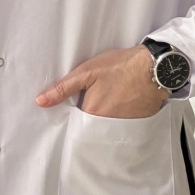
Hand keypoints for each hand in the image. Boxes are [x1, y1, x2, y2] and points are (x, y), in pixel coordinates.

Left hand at [35, 45, 163, 118]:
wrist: (154, 68)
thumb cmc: (120, 66)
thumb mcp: (87, 71)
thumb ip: (63, 88)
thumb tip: (40, 101)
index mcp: (92, 113)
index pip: (75, 122)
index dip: (75, 112)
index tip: (78, 104)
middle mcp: (107, 126)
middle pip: (92, 127)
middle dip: (90, 119)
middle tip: (98, 100)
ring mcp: (124, 127)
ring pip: (107, 128)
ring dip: (106, 119)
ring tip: (111, 101)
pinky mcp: (137, 125)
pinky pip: (124, 128)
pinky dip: (121, 119)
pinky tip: (124, 104)